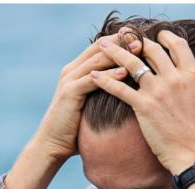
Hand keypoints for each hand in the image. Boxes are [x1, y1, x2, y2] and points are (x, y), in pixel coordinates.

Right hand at [35, 31, 142, 161]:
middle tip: (142, 38)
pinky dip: (109, 74)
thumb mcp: (90, 105)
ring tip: (138, 50)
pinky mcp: (70, 93)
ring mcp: (69, 80)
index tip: (141, 38)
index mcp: (76, 70)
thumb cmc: (74, 129)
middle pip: (99, 47)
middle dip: (121, 42)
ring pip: (97, 60)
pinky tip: (125, 72)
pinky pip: (92, 80)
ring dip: (119, 54)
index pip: (100, 47)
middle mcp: (71, 70)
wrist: (52, 144)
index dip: (120, 40)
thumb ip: (102, 93)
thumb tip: (127, 92)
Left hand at [90, 30, 194, 173]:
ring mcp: (158, 91)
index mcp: (193, 77)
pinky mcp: (143, 106)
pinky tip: (92, 76)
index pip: (177, 46)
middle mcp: (175, 79)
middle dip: (136, 41)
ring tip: (101, 46)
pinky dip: (103, 80)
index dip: (165, 37)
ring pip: (131, 63)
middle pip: (151, 50)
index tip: (156, 36)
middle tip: (124, 38)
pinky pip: (119, 88)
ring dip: (114, 52)